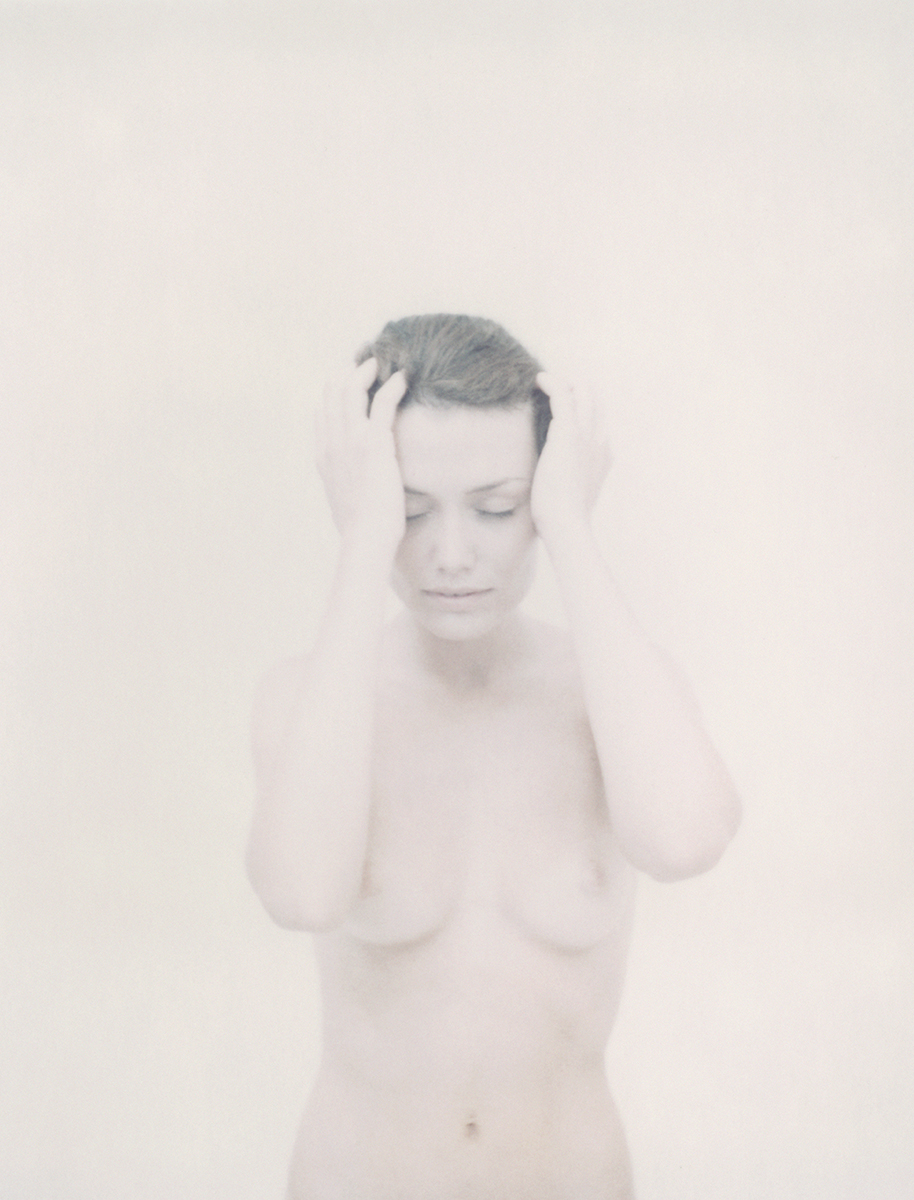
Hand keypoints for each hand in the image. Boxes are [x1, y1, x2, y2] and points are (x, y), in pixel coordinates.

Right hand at [315, 358, 407, 553]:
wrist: (364, 538)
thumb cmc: (360, 527)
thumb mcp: (345, 499)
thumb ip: (346, 482)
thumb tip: (355, 481)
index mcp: (323, 456)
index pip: (323, 413)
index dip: (334, 392)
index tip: (349, 380)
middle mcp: (332, 443)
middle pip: (333, 394)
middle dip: (348, 373)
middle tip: (365, 362)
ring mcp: (350, 441)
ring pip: (352, 390)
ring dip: (366, 371)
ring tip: (381, 362)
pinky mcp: (374, 443)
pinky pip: (381, 402)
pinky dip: (392, 385)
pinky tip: (402, 377)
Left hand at [530, 373, 610, 544]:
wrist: (567, 524)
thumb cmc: (564, 518)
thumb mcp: (571, 496)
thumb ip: (568, 484)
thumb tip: (555, 487)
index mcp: (603, 456)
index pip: (597, 424)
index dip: (583, 412)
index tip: (565, 409)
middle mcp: (601, 441)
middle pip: (595, 403)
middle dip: (578, 391)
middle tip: (555, 389)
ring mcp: (587, 435)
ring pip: (582, 393)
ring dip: (565, 384)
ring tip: (545, 381)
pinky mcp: (569, 431)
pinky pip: (562, 395)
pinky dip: (551, 383)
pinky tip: (539, 379)